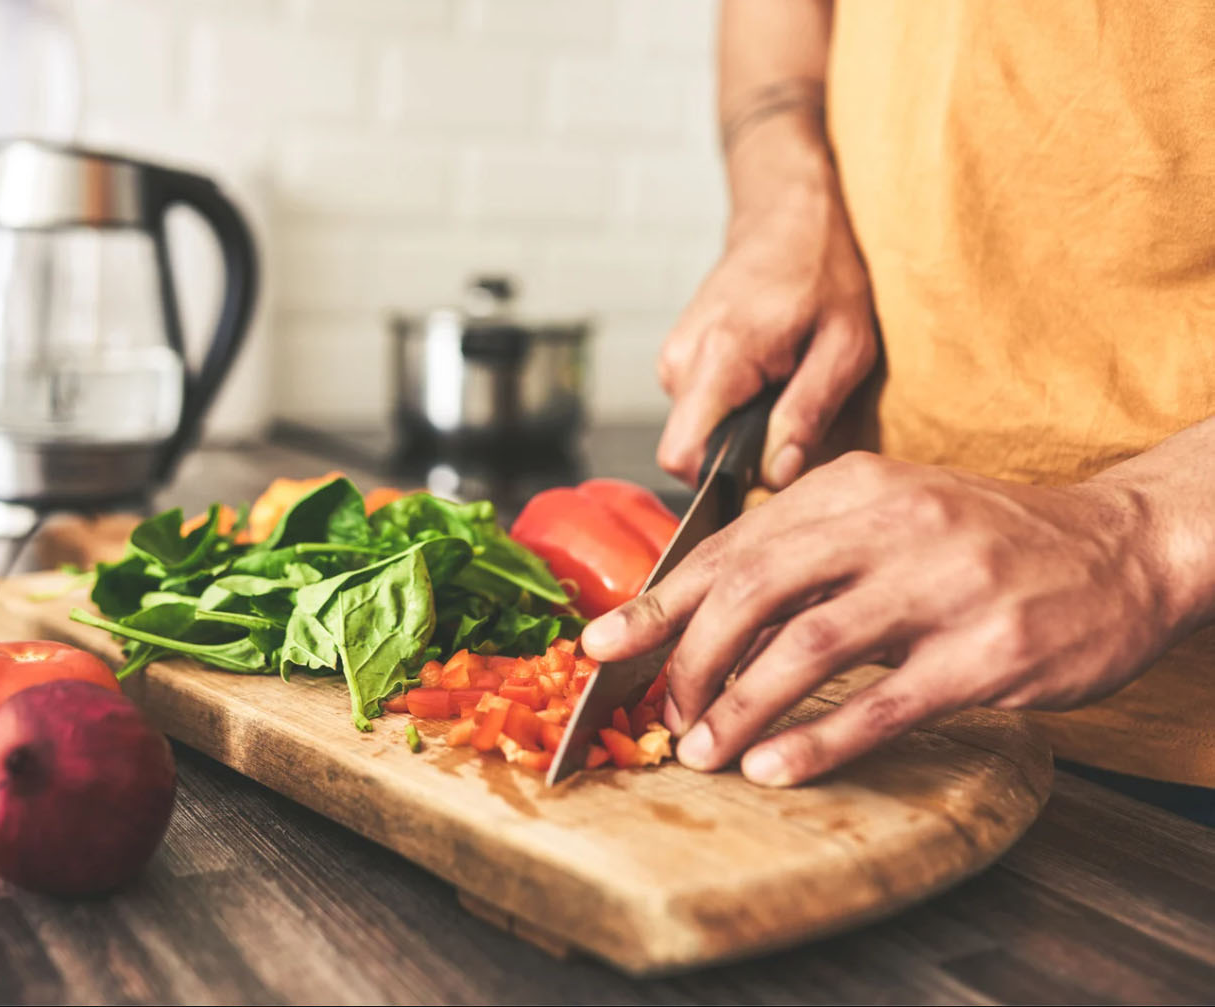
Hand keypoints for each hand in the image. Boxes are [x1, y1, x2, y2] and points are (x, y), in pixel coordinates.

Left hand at [581, 452, 1186, 785]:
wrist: (1120, 548)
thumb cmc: (985, 540)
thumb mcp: (890, 510)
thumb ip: (805, 546)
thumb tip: (700, 603)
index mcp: (852, 485)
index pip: (732, 545)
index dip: (660, 601)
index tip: (605, 645)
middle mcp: (890, 524)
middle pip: (753, 591)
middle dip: (688, 659)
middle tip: (661, 712)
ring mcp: (940, 586)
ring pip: (807, 648)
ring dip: (739, 708)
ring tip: (702, 750)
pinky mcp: (985, 651)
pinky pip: (882, 702)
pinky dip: (818, 739)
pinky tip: (775, 767)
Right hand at [657, 128, 876, 488]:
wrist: (786, 216)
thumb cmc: (823, 273)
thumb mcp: (845, 346)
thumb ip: (807, 413)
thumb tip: (776, 476)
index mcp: (720, 356)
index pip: (682, 456)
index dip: (722, 480)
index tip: (766, 467)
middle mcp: (680, 359)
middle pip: (695, 449)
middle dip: (742, 450)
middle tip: (793, 409)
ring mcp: (672, 357)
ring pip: (700, 431)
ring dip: (743, 424)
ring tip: (784, 380)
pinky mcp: (677, 358)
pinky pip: (701, 409)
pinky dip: (735, 405)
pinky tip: (766, 372)